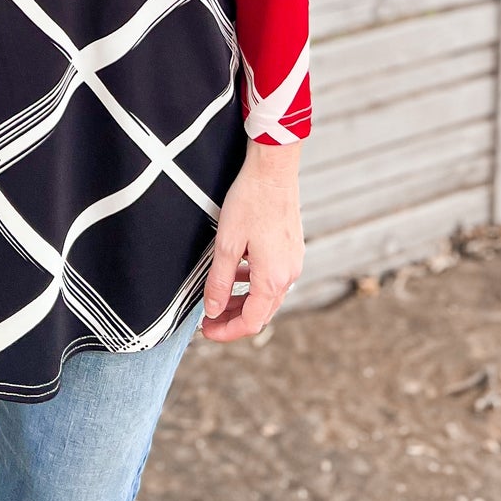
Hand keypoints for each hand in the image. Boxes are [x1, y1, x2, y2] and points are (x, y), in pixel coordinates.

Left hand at [200, 139, 303, 341]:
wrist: (274, 169)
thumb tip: (213, 310)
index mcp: (273, 278)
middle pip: (262, 312)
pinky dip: (254, 283)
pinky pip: (273, 277)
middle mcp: (289, 274)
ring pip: (268, 295)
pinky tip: (238, 272)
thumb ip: (220, 282)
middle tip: (210, 319)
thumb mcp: (227, 244)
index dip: (227, 331)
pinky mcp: (292, 249)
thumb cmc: (250, 201)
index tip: (207, 331)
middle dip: (234, 318)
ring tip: (220, 297)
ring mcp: (293, 261)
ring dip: (244, 300)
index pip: (252, 322)